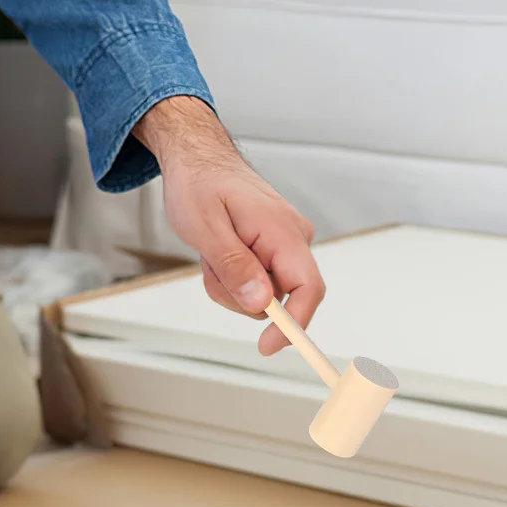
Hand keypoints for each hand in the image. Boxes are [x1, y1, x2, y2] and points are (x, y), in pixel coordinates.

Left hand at [135, 96, 324, 355]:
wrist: (198, 159)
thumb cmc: (200, 184)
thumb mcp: (206, 228)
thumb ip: (235, 267)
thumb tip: (261, 306)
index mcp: (284, 233)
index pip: (308, 288)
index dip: (294, 324)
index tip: (267, 346)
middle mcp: (295, 239)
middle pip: (280, 296)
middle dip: (241, 296)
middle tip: (211, 268)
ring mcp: (286, 243)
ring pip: (264, 293)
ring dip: (231, 285)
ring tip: (212, 253)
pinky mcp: (275, 247)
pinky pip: (258, 280)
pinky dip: (234, 276)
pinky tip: (219, 251)